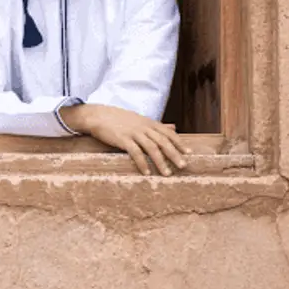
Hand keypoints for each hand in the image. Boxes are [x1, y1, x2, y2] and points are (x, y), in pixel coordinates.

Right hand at [60, 102, 188, 175]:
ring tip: (167, 173)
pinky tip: (147, 172)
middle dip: (174, 154)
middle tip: (183, 166)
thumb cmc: (120, 119)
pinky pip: (135, 152)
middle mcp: (144, 127)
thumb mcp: (141, 120)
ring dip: (161, 162)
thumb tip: (174, 127)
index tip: (189, 153)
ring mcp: (134, 133)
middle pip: (163, 141)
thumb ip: (158, 125)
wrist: (99, 115)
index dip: (180, 143)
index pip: (169, 133)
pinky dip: (142, 163)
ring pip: (152, 148)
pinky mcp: (123, 139)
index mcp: (150, 123)